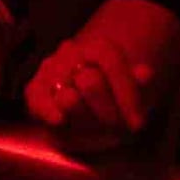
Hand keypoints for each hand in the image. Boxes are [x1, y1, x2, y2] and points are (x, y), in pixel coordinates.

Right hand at [25, 15, 172, 154]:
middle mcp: (71, 52)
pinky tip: (59, 120)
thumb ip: (138, 84)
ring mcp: (50, 68)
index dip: (126, 94)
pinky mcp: (34, 88)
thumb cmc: (116, 101)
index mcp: (98, 49)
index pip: (110, 61)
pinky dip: (48, 110)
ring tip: (96, 131)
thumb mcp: (134, 94)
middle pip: (91, 82)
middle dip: (106, 111)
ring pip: (67, 97)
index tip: (137, 123)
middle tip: (115, 128)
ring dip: (85, 119)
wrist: (90, 106)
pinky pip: (37, 99)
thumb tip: (145, 72)